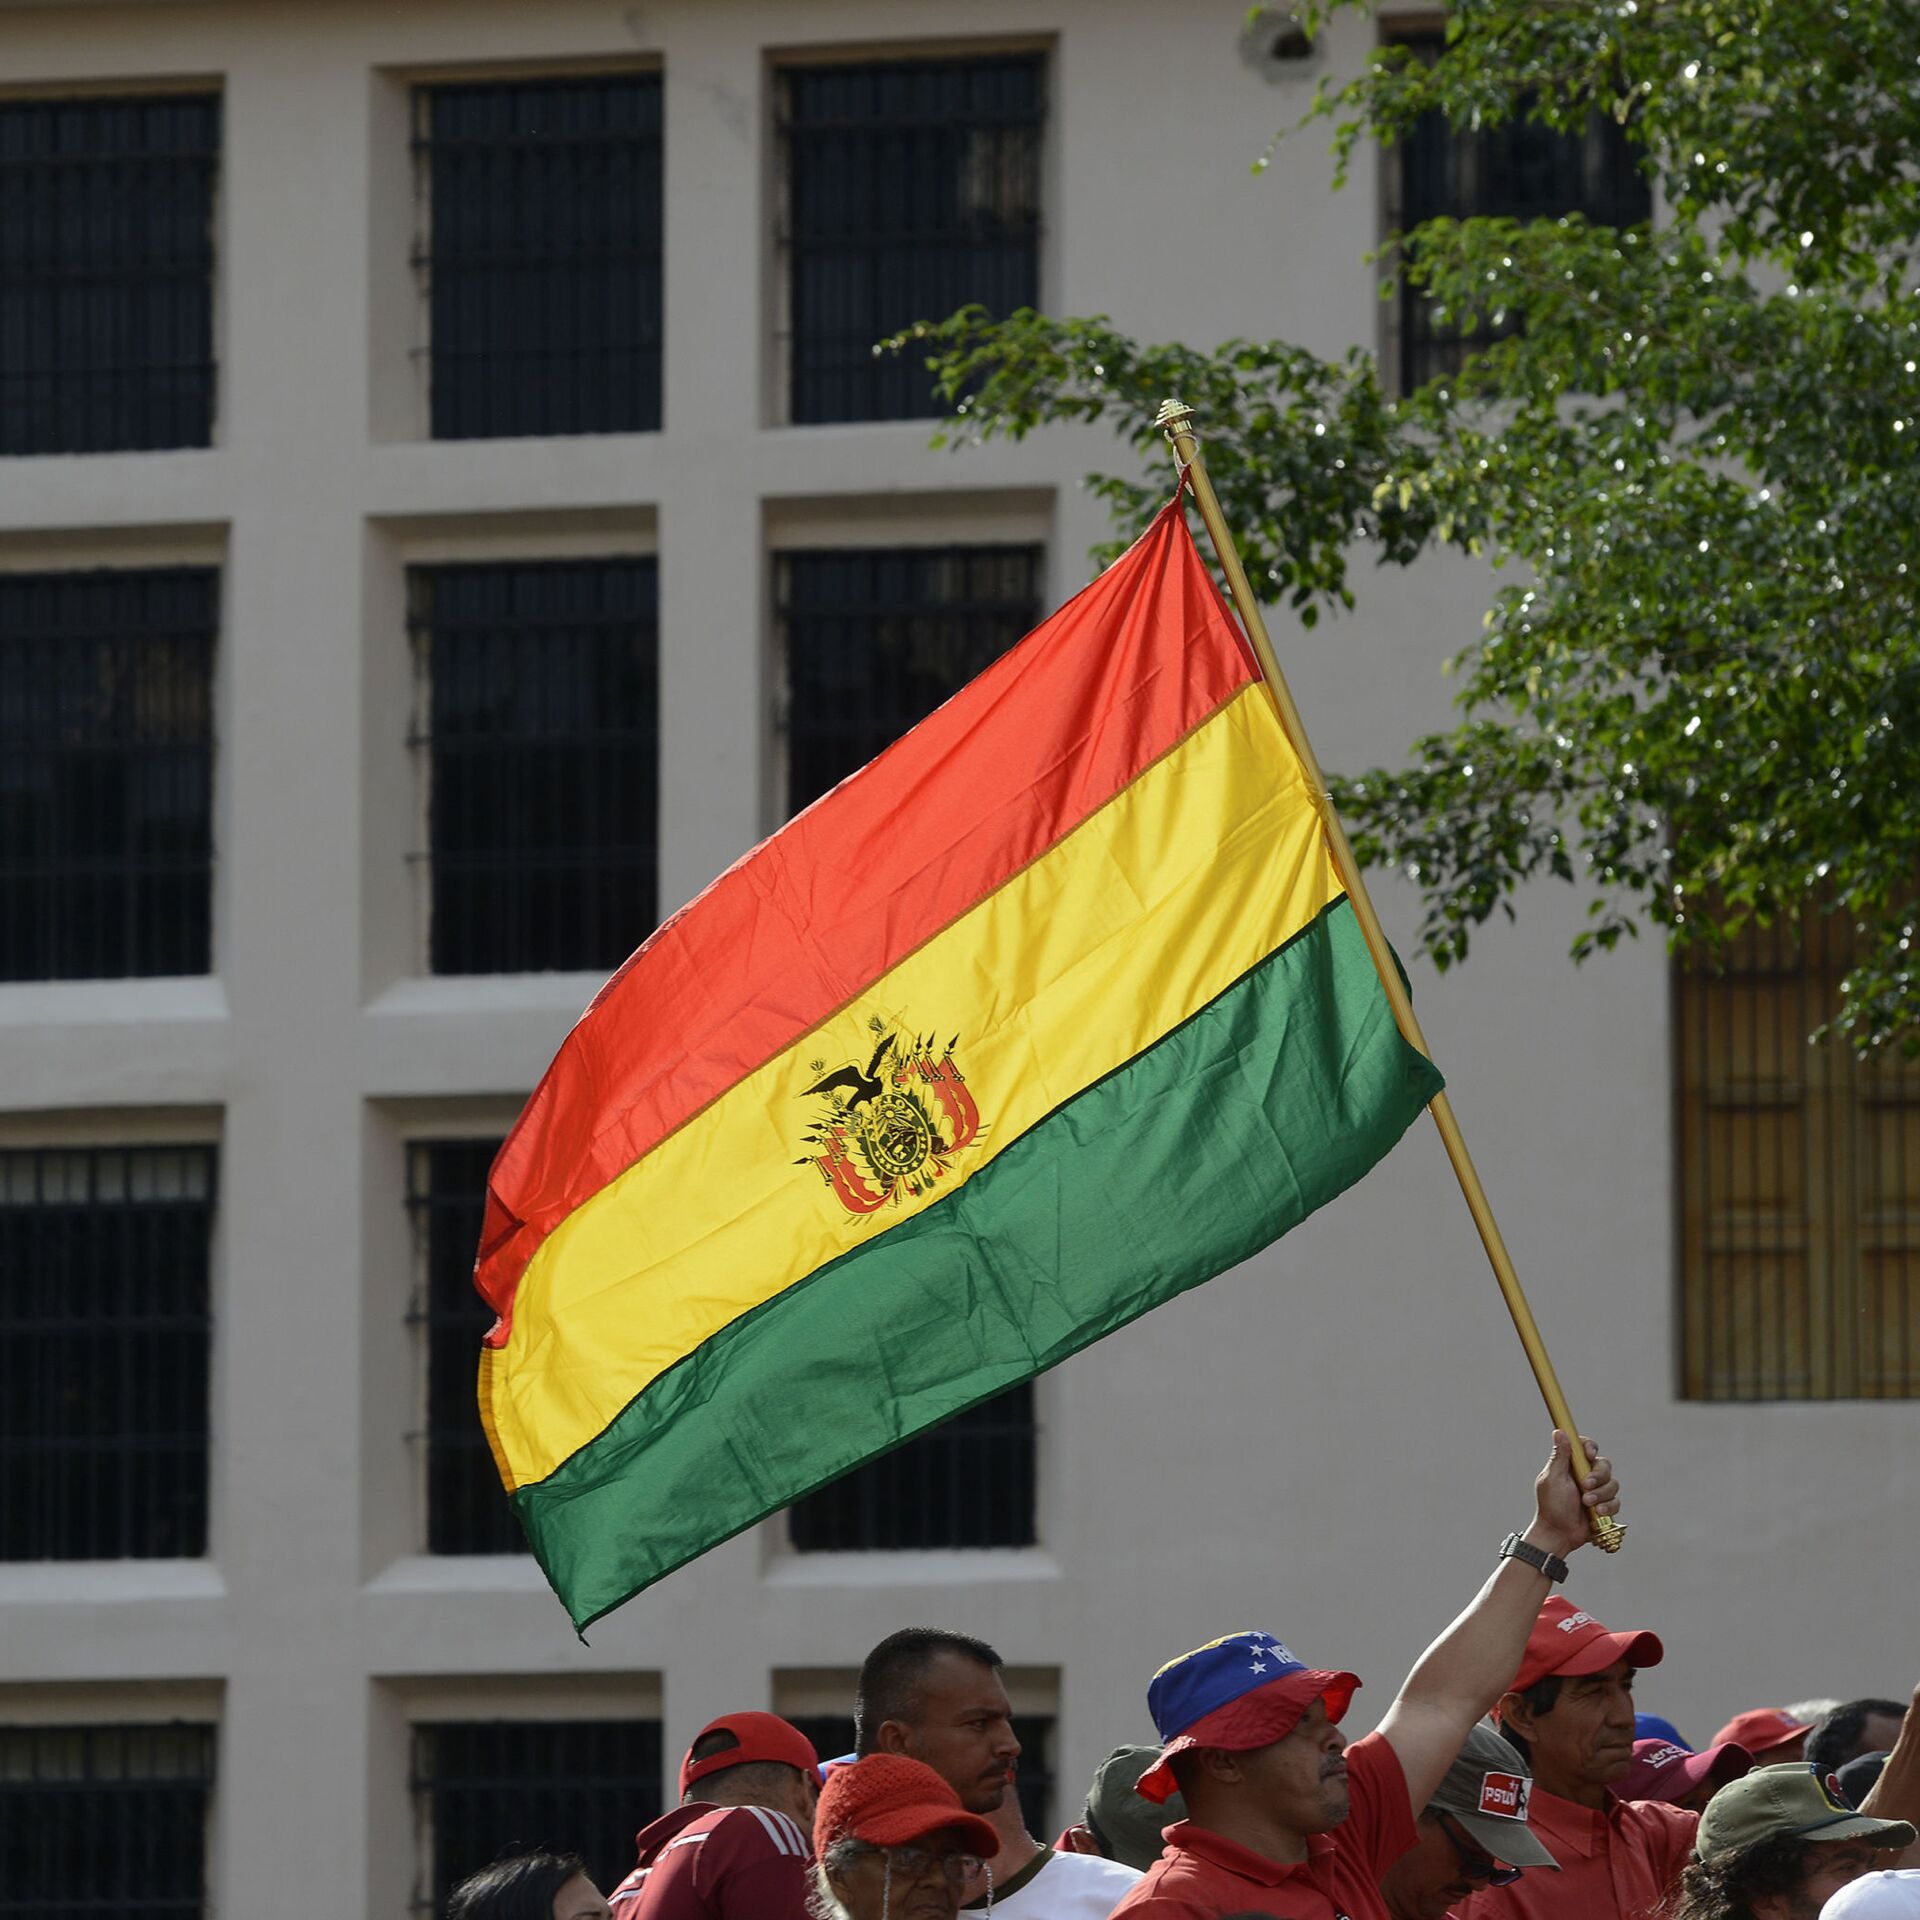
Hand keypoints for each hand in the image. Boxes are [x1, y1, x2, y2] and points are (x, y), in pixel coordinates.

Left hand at [1527, 1429, 1619, 1557]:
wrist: (1559, 1533)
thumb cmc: (1551, 1505)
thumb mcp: (1553, 1479)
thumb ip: (1559, 1457)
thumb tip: (1559, 1431)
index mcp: (1571, 1465)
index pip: (1585, 1447)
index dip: (1590, 1447)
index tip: (1589, 1455)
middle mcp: (1585, 1475)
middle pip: (1604, 1464)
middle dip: (1598, 1476)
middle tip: (1585, 1486)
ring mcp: (1596, 1491)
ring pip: (1613, 1483)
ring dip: (1601, 1494)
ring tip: (1587, 1503)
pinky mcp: (1604, 1506)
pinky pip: (1616, 1501)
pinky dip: (1608, 1506)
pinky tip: (1597, 1513)